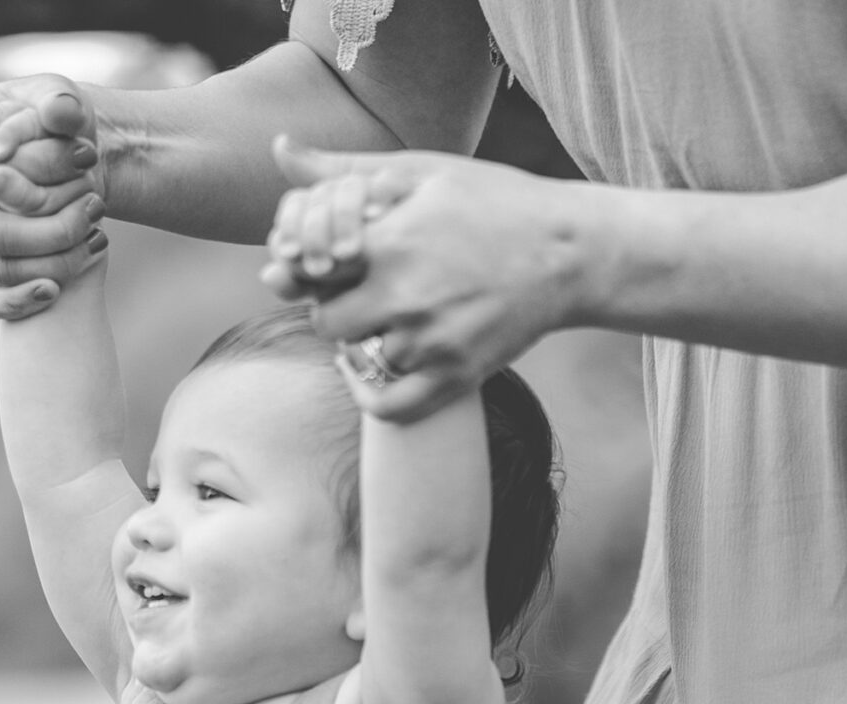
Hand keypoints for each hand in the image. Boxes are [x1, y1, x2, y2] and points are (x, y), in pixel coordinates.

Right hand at [0, 78, 106, 319]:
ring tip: (94, 237)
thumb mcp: (54, 97)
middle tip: (95, 209)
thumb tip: (62, 113)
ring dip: (51, 261)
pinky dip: (21, 301)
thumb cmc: (45, 120)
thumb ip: (59, 103)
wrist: (52, 157)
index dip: (41, 171)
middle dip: (52, 229)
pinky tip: (55, 290)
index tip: (86, 162)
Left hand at [265, 139, 586, 416]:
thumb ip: (344, 170)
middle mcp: (407, 299)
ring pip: (363, 360)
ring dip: (366, 345)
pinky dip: (374, 397)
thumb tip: (277, 152)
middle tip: (358, 295)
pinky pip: (391, 408)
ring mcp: (432, 344)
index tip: (327, 266)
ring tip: (391, 318)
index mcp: (393, 244)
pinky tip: (378, 372)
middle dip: (334, 309)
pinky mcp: (456, 377)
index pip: (311, 272)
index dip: (310, 273)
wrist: (569, 252)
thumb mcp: (421, 171)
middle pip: (328, 325)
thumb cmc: (493, 202)